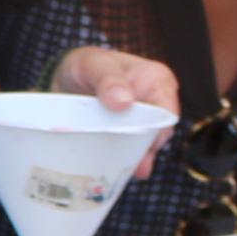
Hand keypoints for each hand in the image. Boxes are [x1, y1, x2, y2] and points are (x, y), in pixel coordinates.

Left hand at [47, 46, 184, 169]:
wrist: (69, 77)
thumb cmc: (87, 64)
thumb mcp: (93, 65)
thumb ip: (108, 80)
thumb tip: (124, 102)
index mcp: (158, 82)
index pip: (167, 113)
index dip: (155, 130)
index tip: (135, 142)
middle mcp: (157, 104)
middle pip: (158, 134)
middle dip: (143, 149)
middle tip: (129, 164)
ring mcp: (143, 122)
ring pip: (145, 147)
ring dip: (133, 158)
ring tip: (121, 171)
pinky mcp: (129, 136)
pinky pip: (131, 153)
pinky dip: (122, 162)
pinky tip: (113, 171)